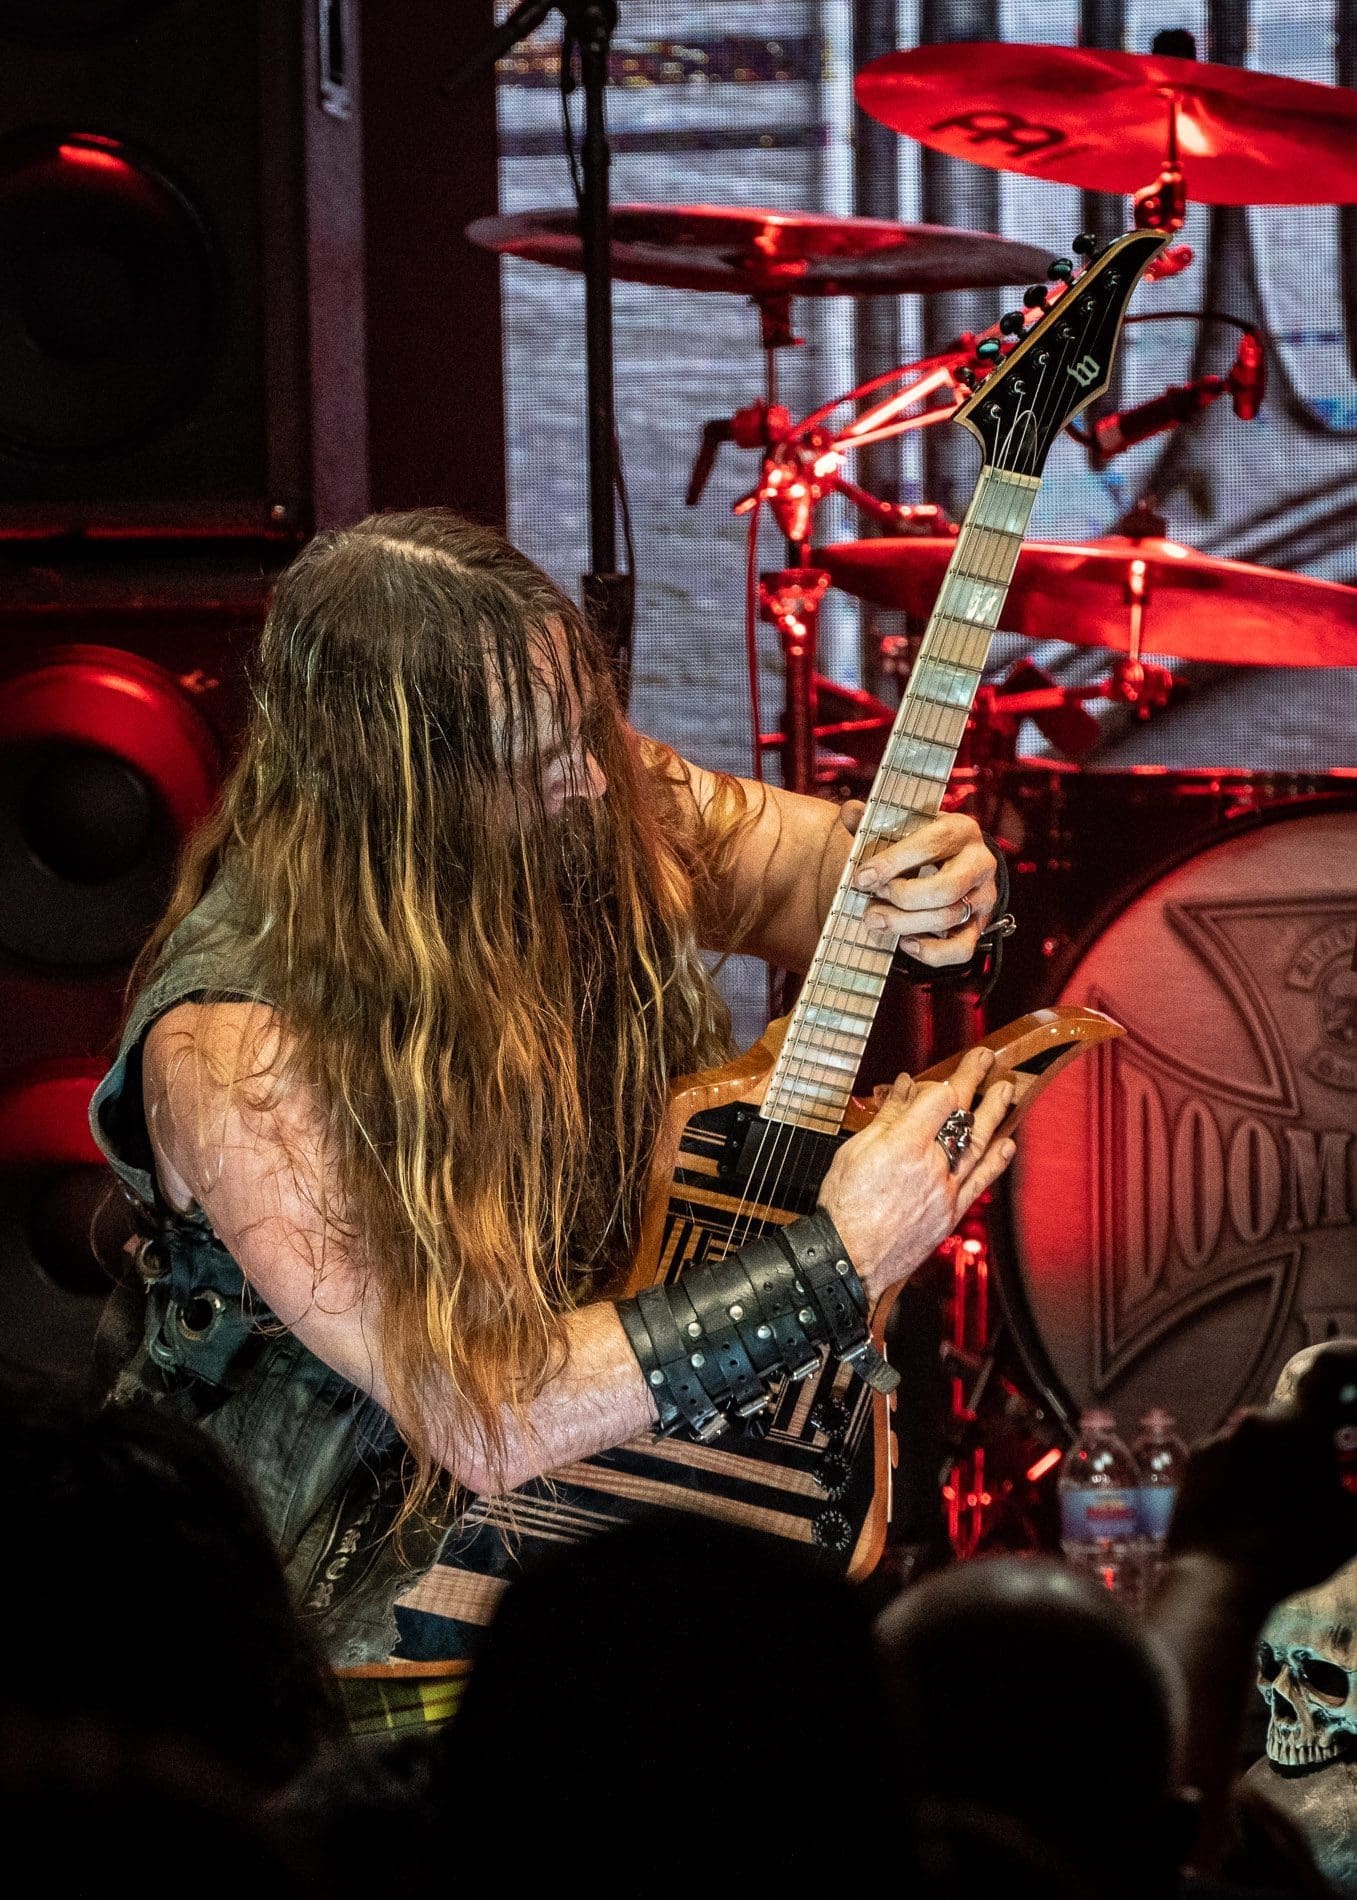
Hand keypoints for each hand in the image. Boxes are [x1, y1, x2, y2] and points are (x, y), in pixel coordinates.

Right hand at [817, 1045, 1015, 1304]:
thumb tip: (903, 1087)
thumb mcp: (855, 1151)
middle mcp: (932, 1164)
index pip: (938, 1099)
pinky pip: (980, 1183)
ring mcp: (946, 1189)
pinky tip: (1007, 1143)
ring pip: (977, 1144)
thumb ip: (886, 1117)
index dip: (941, 1083)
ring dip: (994, 1114)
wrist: (849, 1259)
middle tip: (987, 1059)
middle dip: (976, 1082)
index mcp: (905, 1144)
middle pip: (961, 1115)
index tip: (941, 1076)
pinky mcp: (951, 1212)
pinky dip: (996, 1162)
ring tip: (1007, 1090)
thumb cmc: (844, 1207)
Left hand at [841, 806, 999, 968]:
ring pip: (948, 918)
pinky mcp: (979, 926)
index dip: (894, 862)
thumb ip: (874, 822)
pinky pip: (960, 949)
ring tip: (876, 920)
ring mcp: (983, 897)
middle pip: (945, 889)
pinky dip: (930, 952)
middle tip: (871, 902)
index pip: (932, 844)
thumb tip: (850, 811)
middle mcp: (980, 863)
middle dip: (901, 899)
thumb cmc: (917, 845)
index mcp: (961, 830)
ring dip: (904, 924)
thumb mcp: (900, 827)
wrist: (947, 864)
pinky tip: (905, 942)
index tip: (861, 877)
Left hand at [1165, 1383, 1356, 1613]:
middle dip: (1309, 1439)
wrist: (1219, 1576)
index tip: (1354, 1379)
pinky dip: (1244, 1470)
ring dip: (1274, 1458)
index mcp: (1298, 1425)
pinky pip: (1231, 1454)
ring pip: (1260, 1438)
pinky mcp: (1196, 1459)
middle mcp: (1256, 1419)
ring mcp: (1221, 1436)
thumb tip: (1352, 1474)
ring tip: (1280, 1501)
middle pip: (1292, 1417)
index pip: (1328, 1372)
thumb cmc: (1296, 1550)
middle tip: (1321, 1472)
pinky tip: (1249, 1505)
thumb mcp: (1353, 1525)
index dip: (1346, 1365)